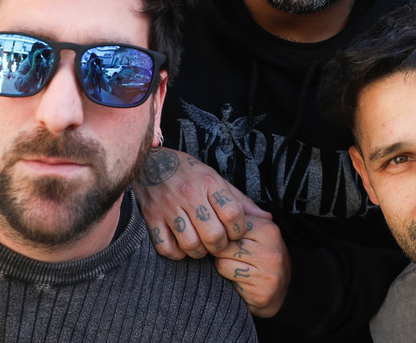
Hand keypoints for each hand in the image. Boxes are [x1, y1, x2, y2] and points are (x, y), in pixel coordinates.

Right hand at [135, 148, 270, 258]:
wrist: (149, 162)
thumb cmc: (188, 172)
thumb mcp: (215, 178)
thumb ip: (239, 200)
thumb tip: (266, 218)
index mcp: (209, 182)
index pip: (233, 214)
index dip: (238, 230)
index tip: (235, 233)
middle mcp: (189, 194)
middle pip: (214, 235)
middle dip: (221, 246)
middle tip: (219, 244)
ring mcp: (168, 207)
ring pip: (191, 245)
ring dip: (200, 252)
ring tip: (202, 246)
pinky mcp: (151, 217)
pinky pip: (167, 248)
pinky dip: (177, 254)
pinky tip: (182, 246)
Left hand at [214, 216, 290, 317]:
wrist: (281, 291)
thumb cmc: (263, 257)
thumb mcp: (258, 233)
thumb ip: (241, 219)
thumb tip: (217, 205)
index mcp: (270, 230)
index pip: (230, 223)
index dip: (222, 230)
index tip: (226, 237)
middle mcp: (271, 251)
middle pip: (224, 242)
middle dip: (220, 249)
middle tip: (229, 254)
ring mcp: (267, 273)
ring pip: (222, 261)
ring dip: (222, 265)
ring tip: (235, 267)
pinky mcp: (259, 292)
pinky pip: (227, 278)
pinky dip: (228, 279)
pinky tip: (239, 279)